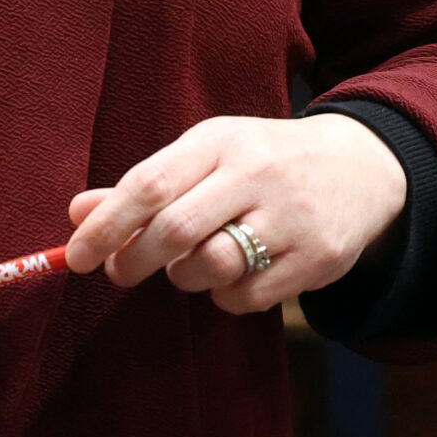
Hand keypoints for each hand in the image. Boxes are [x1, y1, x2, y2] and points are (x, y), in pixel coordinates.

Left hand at [60, 113, 406, 313]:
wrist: (360, 167)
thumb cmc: (260, 161)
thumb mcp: (206, 154)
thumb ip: (146, 185)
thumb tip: (78, 213)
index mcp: (219, 141)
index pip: (150, 184)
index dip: (106, 225)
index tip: (76, 256)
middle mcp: (256, 174)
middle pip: (176, 230)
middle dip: (135, 260)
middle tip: (120, 271)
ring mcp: (291, 218)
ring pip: (213, 266)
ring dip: (184, 277)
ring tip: (187, 264)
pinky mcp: (318, 258)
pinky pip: (250, 295)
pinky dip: (225, 296)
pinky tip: (231, 275)